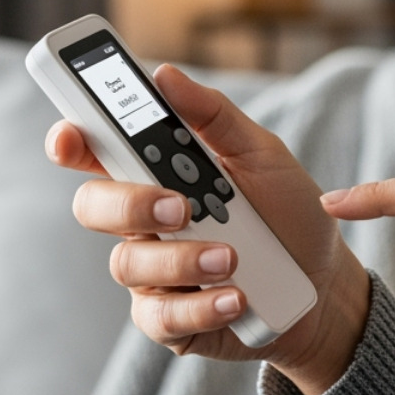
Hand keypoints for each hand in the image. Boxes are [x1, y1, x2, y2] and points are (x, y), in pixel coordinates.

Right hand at [48, 65, 369, 394]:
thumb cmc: (288, 211)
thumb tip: (164, 74)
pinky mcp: (169, 320)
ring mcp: (152, 272)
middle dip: (129, 205)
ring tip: (233, 257)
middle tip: (181, 207)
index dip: (70, 141)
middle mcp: (143, 220)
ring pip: (127, 264)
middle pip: (93, 207)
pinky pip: (159, 317)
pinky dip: (199, 306)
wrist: (325, 282)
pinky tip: (235, 297)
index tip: (69, 137)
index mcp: (157, 170)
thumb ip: (213, 115)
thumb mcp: (262, 154)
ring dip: (181, 259)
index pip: (95, 150)